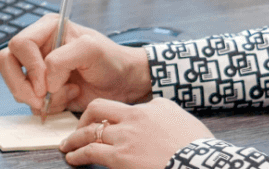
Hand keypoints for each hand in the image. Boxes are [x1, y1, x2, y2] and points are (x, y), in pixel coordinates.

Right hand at [0, 14, 151, 116]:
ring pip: (14, 84)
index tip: (47, 83)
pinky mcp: (41, 89)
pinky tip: (68, 97)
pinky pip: (28, 101)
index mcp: (46, 28)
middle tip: (43, 97)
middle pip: (6, 62)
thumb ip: (62, 59)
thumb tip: (45, 81)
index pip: (20, 44)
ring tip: (67, 93)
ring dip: (39, 97)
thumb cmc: (111, 60)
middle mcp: (37, 46)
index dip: (31, 66)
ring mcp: (37, 69)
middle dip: (23, 85)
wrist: (122, 83)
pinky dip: (47, 106)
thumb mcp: (91, 49)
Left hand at [59, 97, 213, 168]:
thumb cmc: (197, 148)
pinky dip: (78, 154)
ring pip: (90, 131)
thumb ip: (165, 114)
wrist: (201, 163)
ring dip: (75, 138)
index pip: (125, 106)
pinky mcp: (120, 156)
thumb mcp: (183, 121)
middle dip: (85, 118)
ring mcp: (126, 135)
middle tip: (78, 128)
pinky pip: (91, 152)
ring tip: (67, 146)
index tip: (107, 124)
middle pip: (99, 108)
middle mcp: (136, 116)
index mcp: (153, 106)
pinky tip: (73, 158)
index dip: (113, 116)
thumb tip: (157, 116)